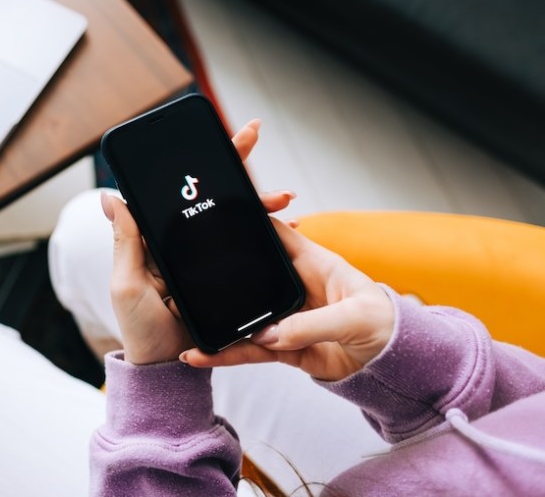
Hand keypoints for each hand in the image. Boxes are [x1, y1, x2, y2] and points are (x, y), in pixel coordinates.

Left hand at [102, 119, 296, 363]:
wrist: (169, 368)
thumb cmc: (140, 328)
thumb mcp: (128, 283)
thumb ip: (126, 241)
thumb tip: (111, 197)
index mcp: (156, 241)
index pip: (179, 194)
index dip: (199, 164)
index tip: (217, 136)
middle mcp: (182, 246)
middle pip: (211, 200)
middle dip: (236, 171)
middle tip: (253, 138)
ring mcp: (204, 262)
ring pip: (234, 223)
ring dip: (259, 205)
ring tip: (284, 199)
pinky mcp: (223, 280)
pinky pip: (246, 252)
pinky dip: (267, 239)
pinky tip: (287, 228)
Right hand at [180, 220, 394, 380]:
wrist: (395, 366)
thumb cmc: (386, 326)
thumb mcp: (354, 318)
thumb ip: (311, 324)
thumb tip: (267, 335)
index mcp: (312, 263)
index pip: (275, 234)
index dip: (249, 221)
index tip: (216, 214)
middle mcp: (293, 287)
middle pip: (249, 274)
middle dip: (218, 274)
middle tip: (184, 276)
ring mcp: (286, 317)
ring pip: (244, 317)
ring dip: (217, 323)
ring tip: (186, 328)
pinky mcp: (284, 346)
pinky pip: (250, 349)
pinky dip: (227, 354)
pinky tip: (204, 356)